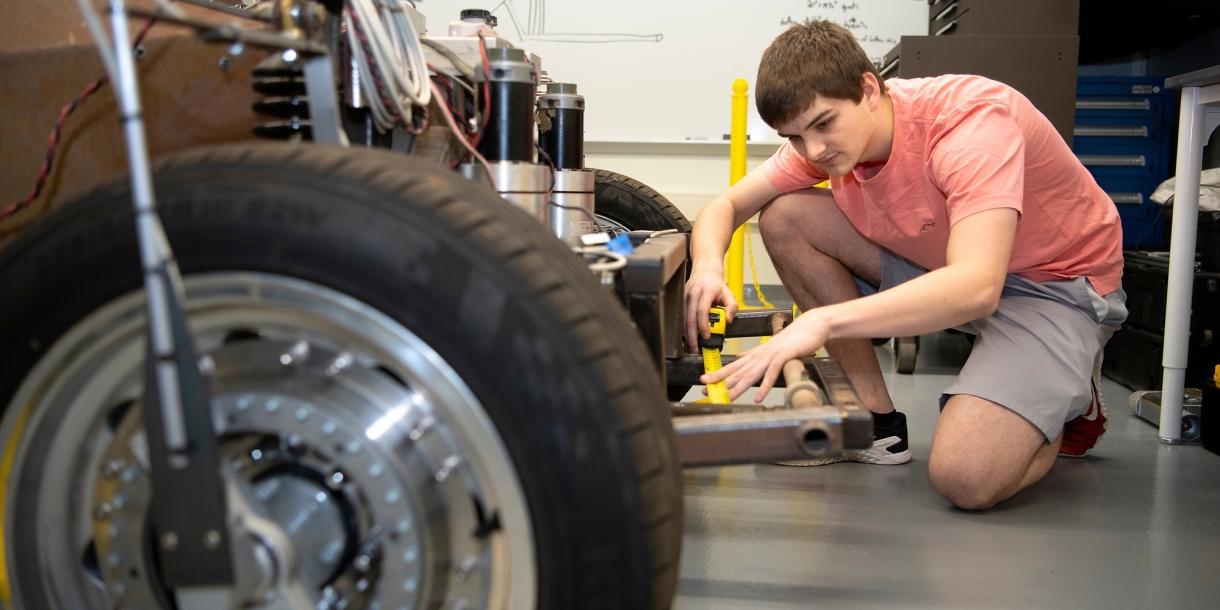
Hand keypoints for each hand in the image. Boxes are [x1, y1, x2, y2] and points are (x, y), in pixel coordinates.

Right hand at [683, 268, 738, 352]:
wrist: (704, 270)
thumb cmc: (716, 283)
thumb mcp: (729, 293)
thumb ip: (732, 306)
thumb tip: (729, 320)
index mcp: (706, 292)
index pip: (702, 311)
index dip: (703, 325)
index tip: (706, 336)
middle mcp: (693, 295)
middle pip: (690, 318)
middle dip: (692, 336)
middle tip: (696, 348)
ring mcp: (685, 297)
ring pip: (684, 319)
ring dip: (687, 334)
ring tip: (692, 346)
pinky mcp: (681, 301)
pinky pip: (682, 317)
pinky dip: (685, 328)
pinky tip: (689, 336)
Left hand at [701, 312, 829, 402]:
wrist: (813, 325)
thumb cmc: (794, 337)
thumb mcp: (770, 346)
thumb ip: (754, 354)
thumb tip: (739, 358)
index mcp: (756, 354)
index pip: (734, 366)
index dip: (719, 374)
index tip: (705, 381)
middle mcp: (760, 355)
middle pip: (737, 370)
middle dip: (721, 381)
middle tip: (706, 390)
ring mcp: (771, 355)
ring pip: (751, 374)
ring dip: (738, 387)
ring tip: (727, 397)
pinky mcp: (784, 356)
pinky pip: (772, 373)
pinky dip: (764, 386)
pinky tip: (757, 397)